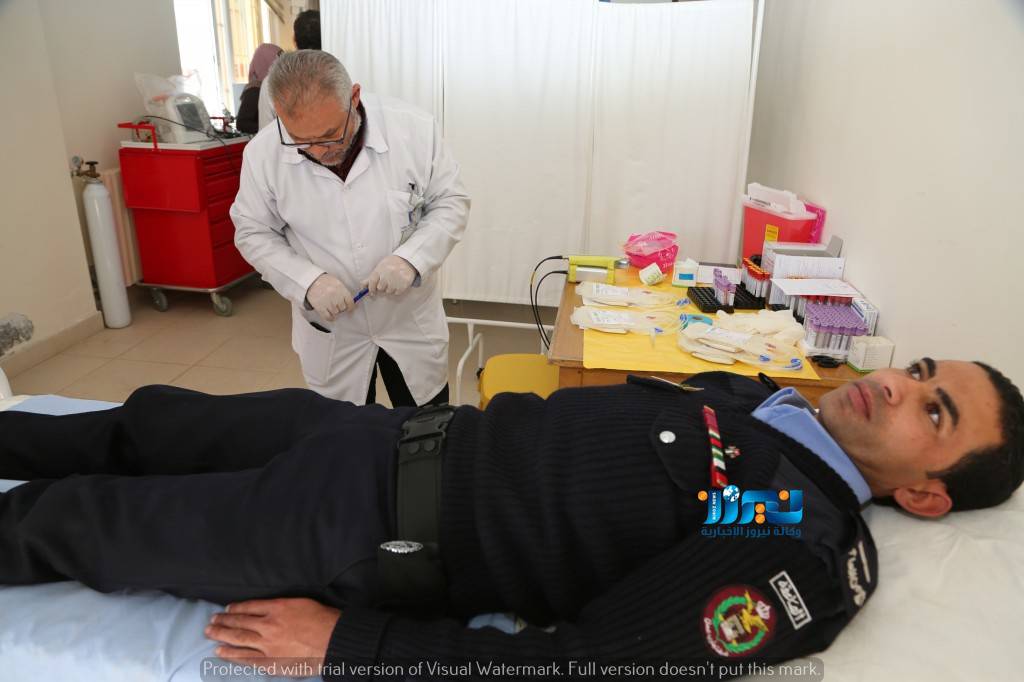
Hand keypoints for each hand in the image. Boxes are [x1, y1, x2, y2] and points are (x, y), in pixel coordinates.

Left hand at [205, 598, 340, 673]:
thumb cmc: (324, 620)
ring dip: (222, 636)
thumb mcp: (302, 603)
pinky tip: (221, 652)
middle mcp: (269, 625)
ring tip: (210, 634)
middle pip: (240, 622)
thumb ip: (283, 605)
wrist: (333, 640)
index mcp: (278, 608)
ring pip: (239, 639)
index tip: (226, 609)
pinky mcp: (270, 661)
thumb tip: (269, 609)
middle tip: (211, 621)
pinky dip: (232, 655)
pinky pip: (246, 658)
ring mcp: (268, 644)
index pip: (250, 607)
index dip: (236, 608)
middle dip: (223, 621)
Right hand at [305, 274, 354, 321]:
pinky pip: (328, 317)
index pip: (350, 302)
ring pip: (336, 313)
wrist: (310, 280)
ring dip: (334, 311)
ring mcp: (328, 302)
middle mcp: (336, 296)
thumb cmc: (324, 281)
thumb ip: (343, 292)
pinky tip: (330, 316)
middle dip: (341, 307)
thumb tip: (349, 302)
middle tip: (336, 305)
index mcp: (341, 289)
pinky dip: (330, 318)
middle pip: (343, 308)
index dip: (351, 307)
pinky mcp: (320, 307)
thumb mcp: (336, 282)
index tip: (350, 308)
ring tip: (331, 307)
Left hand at [366, 255, 416, 295]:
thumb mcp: (380, 267)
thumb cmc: (391, 264)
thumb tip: (362, 286)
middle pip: (380, 288)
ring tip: (392, 282)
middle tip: (385, 283)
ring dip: (389, 289)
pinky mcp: (404, 284)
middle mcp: (388, 274)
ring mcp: (397, 279)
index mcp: (381, 269)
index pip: (372, 282)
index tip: (372, 292)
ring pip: (388, 291)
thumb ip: (371, 277)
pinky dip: (396, 290)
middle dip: (381, 287)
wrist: (407, 261)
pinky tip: (398, 284)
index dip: (371, 289)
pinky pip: (396, 293)